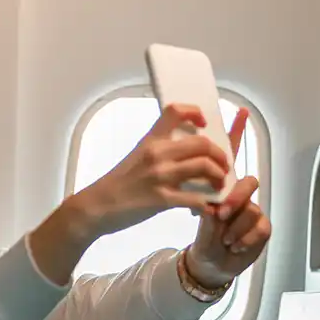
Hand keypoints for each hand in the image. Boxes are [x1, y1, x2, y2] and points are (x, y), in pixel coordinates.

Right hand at [71, 103, 231, 238]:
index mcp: (151, 140)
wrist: (97, 206)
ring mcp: (160, 176)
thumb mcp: (136, 157)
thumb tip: (182, 151)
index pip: (176, 111)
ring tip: (218, 185)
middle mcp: (157, 153)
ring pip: (204, 167)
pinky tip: (206, 209)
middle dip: (220, 155)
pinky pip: (195, 199)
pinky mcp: (161, 199)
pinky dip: (206, 205)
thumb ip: (158, 150)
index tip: (204, 122)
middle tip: (223, 166)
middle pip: (202, 143)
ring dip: (218, 177)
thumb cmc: (117, 184)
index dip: (195, 112)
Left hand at [185, 109, 271, 288]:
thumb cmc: (203, 237)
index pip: (229, 157)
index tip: (240, 111)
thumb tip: (198, 187)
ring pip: (252, 208)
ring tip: (223, 238)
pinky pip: (260, 227)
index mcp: (222, 187)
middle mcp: (240, 196)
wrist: (208, 264)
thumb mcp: (197, 216)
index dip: (236, 134)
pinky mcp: (262, 229)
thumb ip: (200, 198)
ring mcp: (252, 211)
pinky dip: (244, 239)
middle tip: (219, 214)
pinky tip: (233, 246)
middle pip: (247, 183)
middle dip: (235, 198)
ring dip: (235, 225)